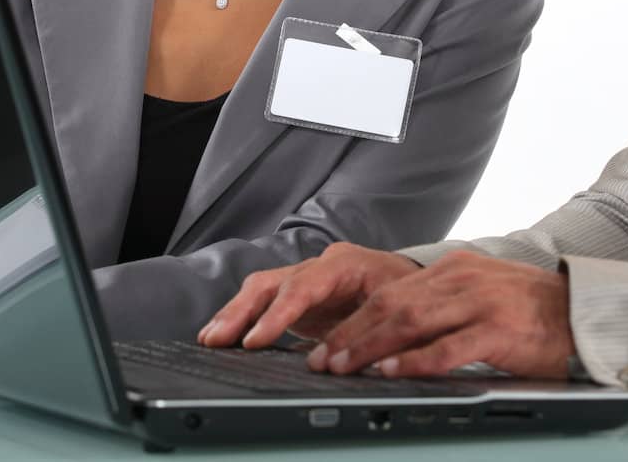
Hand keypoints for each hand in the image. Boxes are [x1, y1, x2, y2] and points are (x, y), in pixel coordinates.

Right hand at [197, 242, 419, 348]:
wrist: (418, 284)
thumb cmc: (413, 296)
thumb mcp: (402, 314)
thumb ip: (373, 335)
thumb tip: (339, 363)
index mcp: (346, 264)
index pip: (304, 285)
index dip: (278, 314)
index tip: (256, 339)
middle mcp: (320, 266)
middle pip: (273, 281)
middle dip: (242, 311)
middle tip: (217, 338)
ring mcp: (307, 278)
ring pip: (262, 288)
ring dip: (234, 314)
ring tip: (209, 339)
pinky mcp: (300, 296)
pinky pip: (264, 301)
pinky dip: (242, 318)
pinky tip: (222, 336)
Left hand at [304, 251, 573, 379]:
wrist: (583, 312)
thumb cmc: (531, 310)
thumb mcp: (479, 294)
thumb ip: (440, 305)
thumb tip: (393, 330)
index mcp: (453, 268)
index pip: (390, 292)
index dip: (353, 319)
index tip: (327, 342)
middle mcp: (460, 279)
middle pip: (391, 304)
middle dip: (351, 334)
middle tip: (323, 360)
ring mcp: (479, 302)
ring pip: (410, 321)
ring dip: (370, 346)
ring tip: (344, 366)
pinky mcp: (498, 329)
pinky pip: (447, 346)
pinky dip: (414, 360)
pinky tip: (391, 371)